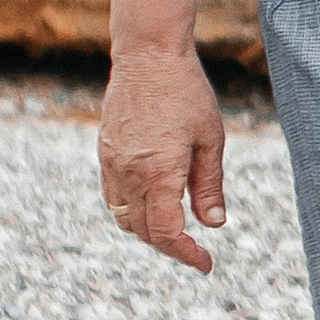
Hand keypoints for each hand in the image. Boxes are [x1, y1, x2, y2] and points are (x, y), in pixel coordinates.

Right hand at [99, 43, 226, 274]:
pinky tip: (152, 204)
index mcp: (160, 172)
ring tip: (176, 229)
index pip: (168, 233)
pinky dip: (131, 212)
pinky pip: (114, 198)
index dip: (187, 255)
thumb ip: (210, 185)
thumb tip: (214, 224)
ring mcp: (112, 164)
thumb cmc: (186, 93)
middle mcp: (130, 173)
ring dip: (148, 231)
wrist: (148, 56)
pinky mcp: (105, 154)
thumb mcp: (210, 139)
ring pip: (125, 218)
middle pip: (144, 231)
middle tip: (196, 248)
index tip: (206, 264)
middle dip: (171, 246)